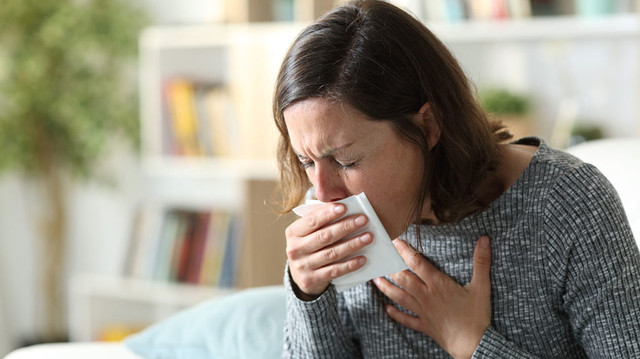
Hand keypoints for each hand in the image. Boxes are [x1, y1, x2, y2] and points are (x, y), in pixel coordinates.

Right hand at [286, 203, 372, 299]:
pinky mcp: (312, 280)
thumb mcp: (308, 232)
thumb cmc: (309, 246)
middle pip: (324, 236)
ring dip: (352, 244)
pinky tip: (363, 258)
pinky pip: (335, 271)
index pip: (311, 220)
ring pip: (332, 253)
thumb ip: (321, 220)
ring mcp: (302, 266)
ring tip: (368, 237)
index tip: (344, 207)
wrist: (301, 275)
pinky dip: (350, 264)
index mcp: (293, 233)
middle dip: (346, 226)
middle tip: (363, 220)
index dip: (327, 213)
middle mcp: (295, 249)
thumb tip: (343, 207)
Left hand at [373, 236, 491, 358]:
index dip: (405, 251)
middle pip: (403, 279)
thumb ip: (481, 262)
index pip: (417, 263)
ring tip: (375, 280)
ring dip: (386, 288)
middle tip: (380, 258)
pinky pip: (406, 319)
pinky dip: (395, 314)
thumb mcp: (481, 286)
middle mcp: (426, 296)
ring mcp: (423, 311)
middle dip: (391, 267)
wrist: (472, 344)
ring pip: (400, 297)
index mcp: (438, 284)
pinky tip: (387, 308)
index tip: (395, 241)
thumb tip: (484, 239)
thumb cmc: (477, 316)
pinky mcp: (424, 325)